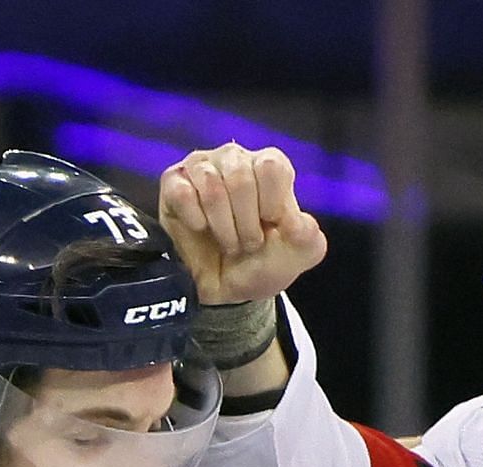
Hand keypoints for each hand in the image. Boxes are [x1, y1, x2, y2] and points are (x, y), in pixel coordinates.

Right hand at [159, 144, 327, 303]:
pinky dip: (195, 220)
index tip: (270, 227)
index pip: (271, 167)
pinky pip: (182, 193)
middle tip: (247, 244)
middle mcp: (235, 159)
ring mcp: (201, 167)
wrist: (226, 291)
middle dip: (246, 224)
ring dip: (223, 227)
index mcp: (269, 166)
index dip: (272, 205)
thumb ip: (309, 236)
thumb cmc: (262, 262)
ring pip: (211, 186)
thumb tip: (294, 222)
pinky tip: (200, 229)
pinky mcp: (173, 183)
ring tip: (227, 242)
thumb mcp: (298, 255)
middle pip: (241, 177)